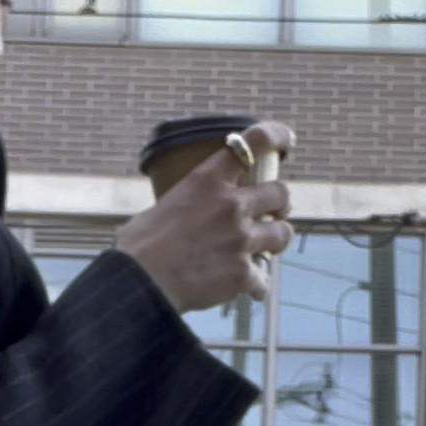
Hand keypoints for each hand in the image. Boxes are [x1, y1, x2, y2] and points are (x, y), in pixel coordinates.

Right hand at [115, 120, 294, 317]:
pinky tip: (249, 289)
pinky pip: (264, 279)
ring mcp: (240, 240)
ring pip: (282, 234)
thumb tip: (186, 214)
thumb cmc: (138, 247)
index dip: (277, 136)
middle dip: (280, 204)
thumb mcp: (163, 207)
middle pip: (280, 193)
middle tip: (272, 213)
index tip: (287, 140)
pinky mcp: (242, 274)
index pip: (255, 142)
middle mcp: (231, 205)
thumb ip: (188, 203)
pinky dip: (257, 285)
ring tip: (265, 249)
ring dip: (276, 240)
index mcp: (207, 180)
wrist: (138, 285)